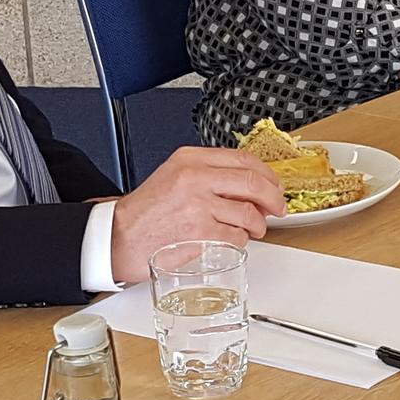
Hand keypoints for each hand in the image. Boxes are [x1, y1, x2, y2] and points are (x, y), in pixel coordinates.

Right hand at [105, 146, 287, 279]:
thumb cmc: (147, 211)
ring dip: (258, 224)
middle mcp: (195, 178)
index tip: (273, 185)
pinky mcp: (201, 232)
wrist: (122, 236)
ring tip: (252, 228)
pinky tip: (231, 238)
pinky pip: (237, 236)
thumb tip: (251, 185)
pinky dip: (241, 240)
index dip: (267, 174)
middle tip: (277, 208)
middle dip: (273, 198)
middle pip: (253, 183)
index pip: (243, 160)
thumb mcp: (175, 176)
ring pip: (249, 212)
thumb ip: (209, 174)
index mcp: (190, 159)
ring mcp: (199, 205)